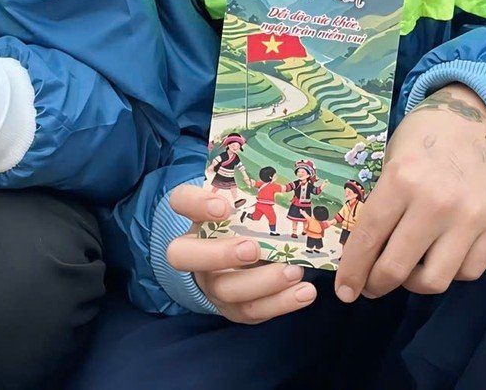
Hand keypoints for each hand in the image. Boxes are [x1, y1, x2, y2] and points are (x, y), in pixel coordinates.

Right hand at [163, 183, 317, 324]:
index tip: (223, 207)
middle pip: (184, 256)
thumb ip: (254, 196)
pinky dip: (282, 303)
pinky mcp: (234, 309)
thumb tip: (277, 174)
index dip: (196, 204)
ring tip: (295, 271)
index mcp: (195, 216)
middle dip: (219, 254)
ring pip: (225, 290)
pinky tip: (305, 291)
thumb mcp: (246, 208)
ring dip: (263, 282)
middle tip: (253, 249)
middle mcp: (194, 253)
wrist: (245, 263)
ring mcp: (212, 284)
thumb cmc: (247, 227)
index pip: (180, 201)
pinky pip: (253, 311)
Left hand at [334, 84, 485, 303]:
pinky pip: (468, 272)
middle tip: (371, 286)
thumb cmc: (424, 139)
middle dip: (377, 285)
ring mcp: (471, 217)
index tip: (344, 291)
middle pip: (398, 268)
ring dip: (414, 283)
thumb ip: (380, 204)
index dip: (353, 271)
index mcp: (401, 180)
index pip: (369, 238)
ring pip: (435, 280)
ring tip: (408, 269)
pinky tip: (440, 257)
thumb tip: (361, 253)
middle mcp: (436, 202)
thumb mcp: (391, 161)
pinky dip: (450, 273)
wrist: (476, 120)